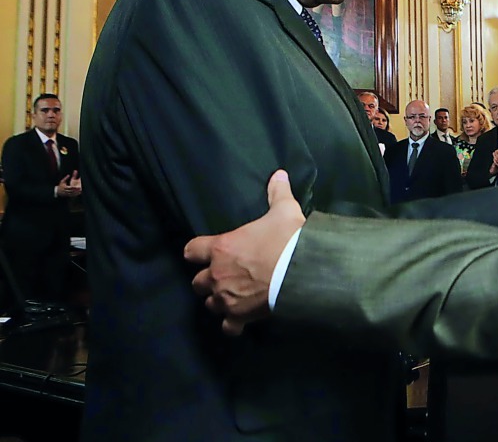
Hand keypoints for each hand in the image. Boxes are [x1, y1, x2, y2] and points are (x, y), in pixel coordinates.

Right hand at [56, 171, 81, 197]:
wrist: (58, 191)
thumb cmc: (61, 185)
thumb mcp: (62, 181)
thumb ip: (65, 178)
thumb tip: (69, 175)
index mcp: (64, 187)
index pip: (69, 188)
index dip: (73, 187)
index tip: (77, 186)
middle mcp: (65, 191)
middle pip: (71, 191)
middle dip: (75, 190)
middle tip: (80, 188)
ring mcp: (66, 193)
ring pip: (72, 193)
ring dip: (76, 192)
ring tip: (80, 190)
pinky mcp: (68, 195)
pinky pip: (72, 195)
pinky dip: (75, 194)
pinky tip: (78, 193)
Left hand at [184, 170, 304, 335]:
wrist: (302, 270)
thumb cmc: (288, 238)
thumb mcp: (284, 210)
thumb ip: (277, 193)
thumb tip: (278, 174)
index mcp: (221, 248)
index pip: (192, 250)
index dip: (196, 251)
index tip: (203, 251)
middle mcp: (217, 274)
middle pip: (197, 282)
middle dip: (208, 279)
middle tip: (224, 274)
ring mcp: (227, 298)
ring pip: (210, 304)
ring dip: (218, 300)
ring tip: (232, 296)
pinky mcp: (240, 316)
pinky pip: (228, 327)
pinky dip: (232, 324)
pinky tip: (240, 320)